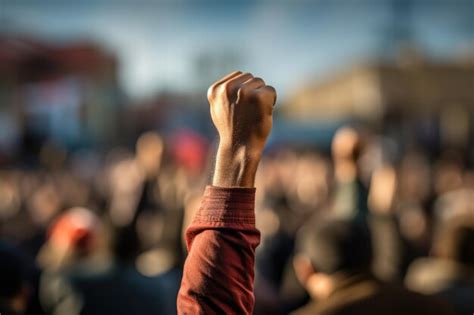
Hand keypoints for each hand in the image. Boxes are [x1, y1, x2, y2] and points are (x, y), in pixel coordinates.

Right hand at [208, 71, 275, 186]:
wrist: (240, 148)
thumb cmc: (231, 130)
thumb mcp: (218, 110)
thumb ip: (222, 94)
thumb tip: (229, 83)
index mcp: (215, 90)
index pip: (238, 75)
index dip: (243, 90)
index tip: (240, 107)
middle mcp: (228, 88)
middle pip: (250, 78)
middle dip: (253, 91)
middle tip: (249, 112)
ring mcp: (243, 92)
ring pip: (261, 83)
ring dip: (262, 96)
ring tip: (254, 113)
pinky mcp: (258, 97)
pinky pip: (270, 90)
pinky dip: (271, 102)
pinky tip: (263, 114)